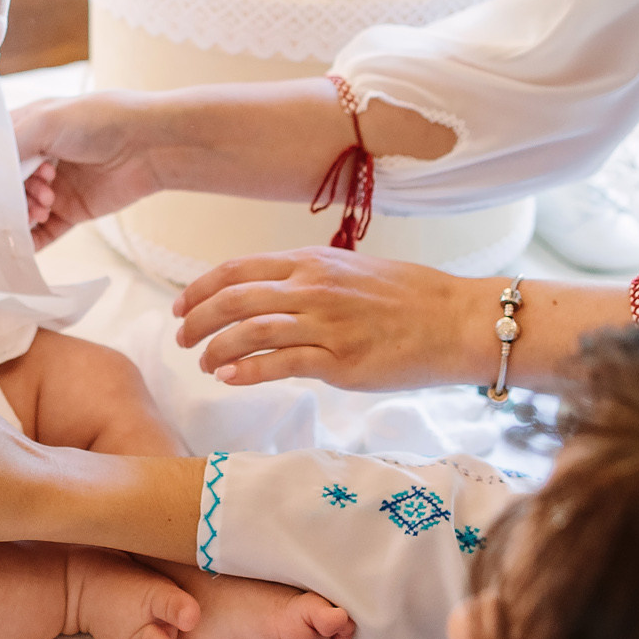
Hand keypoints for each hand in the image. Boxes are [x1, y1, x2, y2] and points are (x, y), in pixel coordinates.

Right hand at [14, 92, 164, 245]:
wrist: (149, 145)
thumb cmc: (98, 121)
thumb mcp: (46, 120)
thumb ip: (9, 144)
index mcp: (30, 130)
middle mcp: (38, 159)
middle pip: (6, 186)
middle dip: (10, 193)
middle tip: (34, 190)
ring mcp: (54, 187)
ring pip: (22, 210)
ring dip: (24, 213)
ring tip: (45, 205)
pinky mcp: (72, 212)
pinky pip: (44, 234)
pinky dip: (32, 242)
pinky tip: (26, 244)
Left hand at [177, 253, 634, 390]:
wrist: (457, 320)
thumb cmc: (413, 297)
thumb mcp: (355, 272)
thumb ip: (313, 280)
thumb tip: (279, 292)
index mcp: (314, 262)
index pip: (239, 268)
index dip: (201, 287)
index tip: (180, 305)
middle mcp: (312, 288)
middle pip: (234, 298)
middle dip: (198, 319)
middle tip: (180, 337)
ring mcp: (324, 324)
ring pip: (249, 330)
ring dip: (215, 346)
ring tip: (202, 362)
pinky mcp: (339, 361)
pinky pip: (279, 364)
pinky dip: (245, 370)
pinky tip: (228, 377)